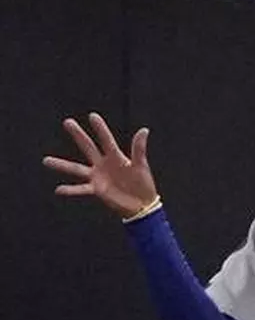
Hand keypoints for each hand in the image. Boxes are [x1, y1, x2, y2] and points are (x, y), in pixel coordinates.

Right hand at [42, 113, 157, 219]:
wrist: (141, 203)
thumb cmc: (142, 183)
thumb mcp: (141, 165)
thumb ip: (139, 149)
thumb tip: (144, 129)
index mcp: (116, 156)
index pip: (106, 139)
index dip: (100, 128)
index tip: (92, 115)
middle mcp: (103, 164)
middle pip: (88, 147)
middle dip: (78, 135)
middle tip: (67, 122)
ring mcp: (97, 177)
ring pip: (77, 169)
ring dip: (62, 165)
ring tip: (46, 160)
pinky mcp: (96, 190)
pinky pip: (81, 189)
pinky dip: (70, 190)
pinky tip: (58, 189)